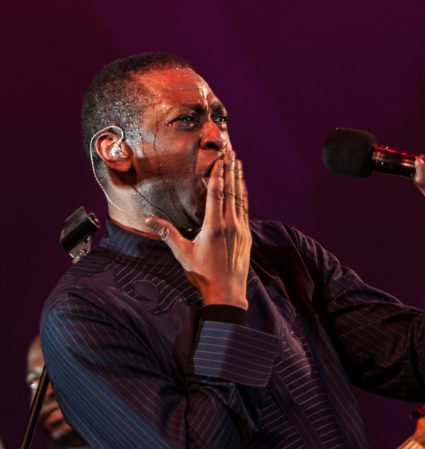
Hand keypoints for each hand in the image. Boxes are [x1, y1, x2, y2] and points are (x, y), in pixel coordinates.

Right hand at [145, 150, 251, 308]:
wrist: (227, 293)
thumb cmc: (203, 275)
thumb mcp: (182, 253)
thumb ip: (167, 233)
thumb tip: (148, 219)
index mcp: (214, 227)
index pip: (217, 194)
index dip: (218, 174)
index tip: (219, 158)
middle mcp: (231, 225)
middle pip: (231, 190)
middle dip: (230, 169)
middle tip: (231, 150)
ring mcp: (241, 229)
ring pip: (241, 198)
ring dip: (239, 178)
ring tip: (238, 161)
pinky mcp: (247, 235)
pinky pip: (246, 209)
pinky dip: (243, 194)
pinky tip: (242, 186)